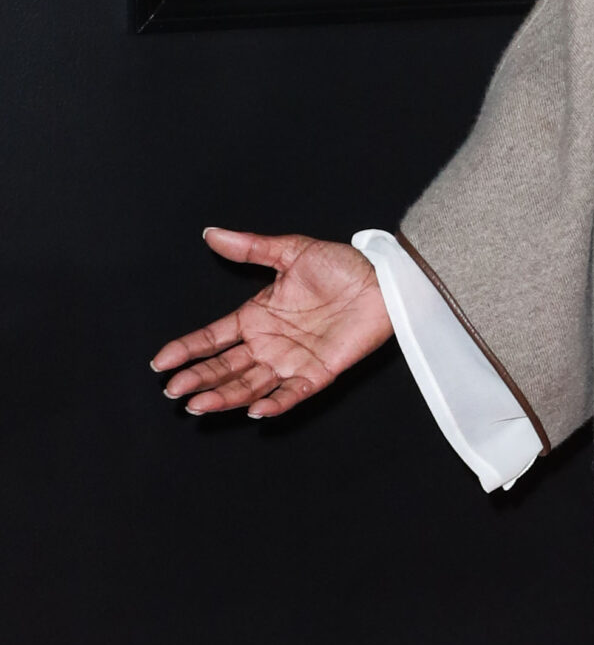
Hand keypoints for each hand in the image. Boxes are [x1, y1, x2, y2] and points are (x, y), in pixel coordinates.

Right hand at [151, 229, 393, 419]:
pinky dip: (275, 403)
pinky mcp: (318, 373)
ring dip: (225, 396)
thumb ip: (250, 248)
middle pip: (225, 367)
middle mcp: (269, 343)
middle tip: (174, 391)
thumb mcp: (290, 251)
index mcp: (256, 317)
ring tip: (199, 404)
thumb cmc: (340, 265)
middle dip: (198, 379)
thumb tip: (211, 233)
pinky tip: (253, 411)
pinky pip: (293, 393)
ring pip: (251, 385)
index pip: (212, 338)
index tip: (160, 362)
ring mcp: (292, 360)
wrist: (382, 279)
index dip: (186, 350)